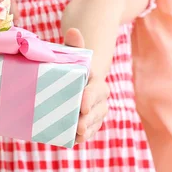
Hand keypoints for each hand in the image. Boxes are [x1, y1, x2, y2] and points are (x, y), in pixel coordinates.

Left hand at [63, 28, 109, 143]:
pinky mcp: (91, 119)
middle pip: (97, 108)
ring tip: (77, 135)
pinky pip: (90, 128)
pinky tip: (74, 140)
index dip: (90, 97)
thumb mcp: (72, 53)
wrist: (78, 74)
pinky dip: (84, 135)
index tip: (82, 105)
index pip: (95, 89)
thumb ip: (73, 45)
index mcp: (95, 79)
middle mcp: (100, 95)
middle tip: (77, 126)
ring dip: (87, 129)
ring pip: (95, 121)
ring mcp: (97, 108)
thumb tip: (72, 31)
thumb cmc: (72, 63)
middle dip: (88, 118)